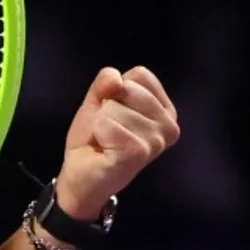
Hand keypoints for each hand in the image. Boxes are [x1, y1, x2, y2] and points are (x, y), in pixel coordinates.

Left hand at [56, 66, 180, 220]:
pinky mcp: (138, 153)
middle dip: (106, 107)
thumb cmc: (95, 138)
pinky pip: (106, 124)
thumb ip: (106, 83)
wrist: (80, 175)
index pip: (140, 75)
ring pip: (114, 107)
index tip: (113, 113)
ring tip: (105, 142)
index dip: (116, 90)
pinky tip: (104, 150)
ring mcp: (156, 141)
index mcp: (166, 110)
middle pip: (126, 88)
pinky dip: (97, 134)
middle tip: (107, 131)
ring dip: (100, 123)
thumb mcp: (99, 102)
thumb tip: (115, 78)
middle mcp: (169, 126)